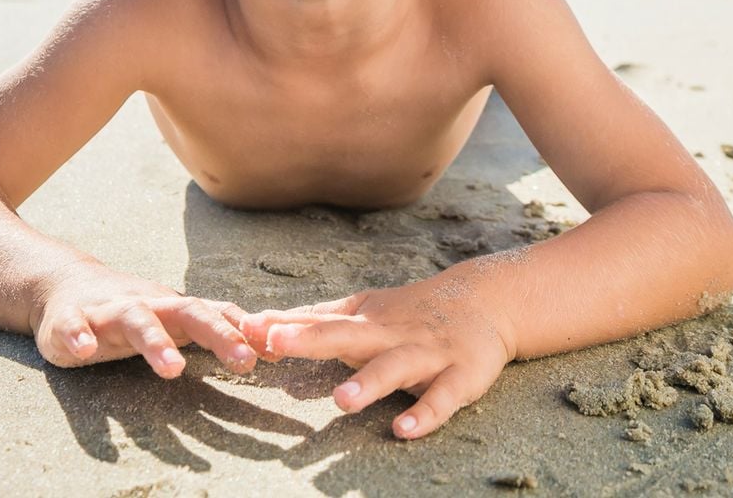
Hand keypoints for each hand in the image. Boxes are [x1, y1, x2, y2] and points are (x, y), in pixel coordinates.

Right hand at [31, 261, 257, 377]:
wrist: (65, 285)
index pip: (217, 315)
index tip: (277, 356)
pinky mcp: (67, 321)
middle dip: (218, 334)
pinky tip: (83, 349)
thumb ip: (219, 328)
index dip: (247, 334)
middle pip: (188, 312)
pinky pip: (72, 327)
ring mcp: (108, 311)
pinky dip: (78, 336)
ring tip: (172, 369)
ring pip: (136, 320)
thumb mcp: (176, 317)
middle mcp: (148, 305)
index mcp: (174, 309)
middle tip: (245, 362)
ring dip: (156, 342)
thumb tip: (275, 347)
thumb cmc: (133, 310)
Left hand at [240, 269, 517, 438]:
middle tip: (274, 343)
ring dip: (368, 382)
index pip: (317, 320)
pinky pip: (441, 399)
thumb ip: (316, 320)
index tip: (245, 327)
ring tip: (340, 401)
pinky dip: (424, 415)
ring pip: (394, 368)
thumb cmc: (411, 313)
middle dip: (310, 339)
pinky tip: (402, 431)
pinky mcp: (460, 377)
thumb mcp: (364, 309)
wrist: (486, 301)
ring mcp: (426, 355)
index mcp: (366, 320)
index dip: (283, 325)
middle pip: (347, 334)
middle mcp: (391, 334)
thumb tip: (259, 324)